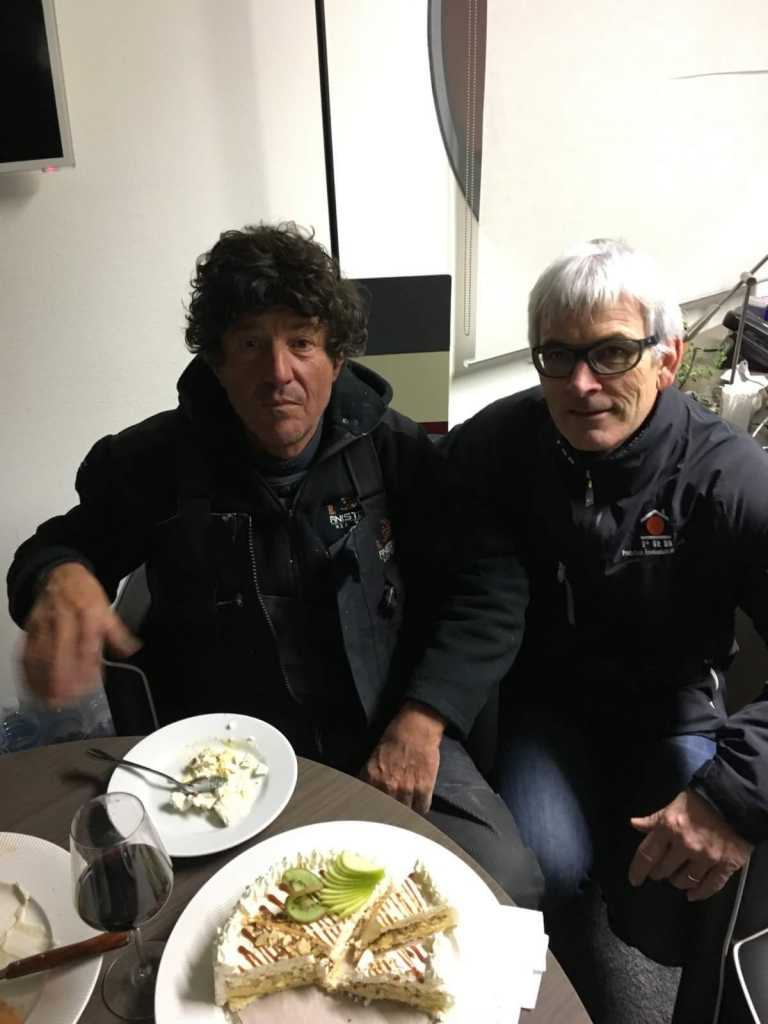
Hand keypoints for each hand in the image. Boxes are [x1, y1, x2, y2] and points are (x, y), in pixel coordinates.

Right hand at [22, 563, 140, 703]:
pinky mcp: (30, 629)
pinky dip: (28, 672)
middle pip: (59, 652)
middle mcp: (63, 620)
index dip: (87, 668)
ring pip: (40, 655)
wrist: (60, 574)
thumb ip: (118, 633)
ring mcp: (44, 624)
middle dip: (60, 678)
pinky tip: (33, 687)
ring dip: (42, 680)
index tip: (89, 687)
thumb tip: (131, 650)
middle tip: (64, 700)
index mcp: (86, 615)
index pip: (86, 645)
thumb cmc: (85, 594)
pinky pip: (26, 652)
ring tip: (49, 700)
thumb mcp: (107, 609)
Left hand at [361, 701, 444, 813]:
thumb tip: (364, 789)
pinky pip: (422, 809)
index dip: (371, 809)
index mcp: (372, 777)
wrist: (417, 727)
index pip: (367, 802)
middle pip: (386, 811)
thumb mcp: (374, 755)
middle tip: (391, 812)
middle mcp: (388, 786)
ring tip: (406, 808)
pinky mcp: (424, 788)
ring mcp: (406, 789)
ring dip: (405, 811)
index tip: (373, 813)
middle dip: (388, 812)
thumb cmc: (396, 735)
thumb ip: (369, 775)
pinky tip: (418, 804)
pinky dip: (420, 808)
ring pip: (404, 813)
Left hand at [629, 788, 752, 901]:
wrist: (734, 801)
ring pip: (684, 881)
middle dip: (659, 872)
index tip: (634, 879)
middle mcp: (685, 845)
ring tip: (677, 877)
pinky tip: (692, 894)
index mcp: (669, 827)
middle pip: (664, 870)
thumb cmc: (701, 801)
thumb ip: (654, 819)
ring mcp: (706, 857)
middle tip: (661, 870)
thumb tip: (634, 824)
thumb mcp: (672, 806)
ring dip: (678, 881)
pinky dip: (699, 893)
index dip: (638, 870)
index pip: (646, 854)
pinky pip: (710, 886)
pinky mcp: (725, 865)